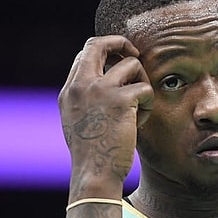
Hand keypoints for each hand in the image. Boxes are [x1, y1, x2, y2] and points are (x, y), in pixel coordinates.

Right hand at [58, 36, 153, 193]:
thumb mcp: (78, 122)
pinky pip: (145, 89)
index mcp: (70, 91)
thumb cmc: (92, 155)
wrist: (95, 173)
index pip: (85, 54)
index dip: (106, 51)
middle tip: (136, 54)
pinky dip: (148, 104)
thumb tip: (105, 82)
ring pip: (131, 64)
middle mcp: (81, 85)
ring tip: (139, 106)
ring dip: (141, 82)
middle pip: (100, 44)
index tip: (119, 58)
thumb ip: (86, 100)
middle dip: (122, 44)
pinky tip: (140, 121)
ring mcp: (99, 89)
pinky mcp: (120, 99)